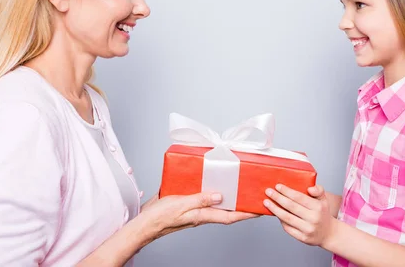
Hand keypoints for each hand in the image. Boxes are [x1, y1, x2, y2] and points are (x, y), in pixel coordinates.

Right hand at [140, 192, 258, 238]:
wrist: (144, 222)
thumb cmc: (160, 217)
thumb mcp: (181, 205)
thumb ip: (201, 200)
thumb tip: (220, 196)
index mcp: (202, 215)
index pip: (230, 216)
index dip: (246, 214)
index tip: (259, 210)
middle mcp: (201, 213)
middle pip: (226, 211)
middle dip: (241, 205)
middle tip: (253, 197)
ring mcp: (194, 209)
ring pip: (216, 204)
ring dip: (227, 197)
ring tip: (238, 188)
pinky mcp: (186, 203)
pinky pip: (203, 197)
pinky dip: (211, 191)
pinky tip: (211, 182)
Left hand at [263, 184, 334, 246]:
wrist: (328, 234)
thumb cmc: (322, 213)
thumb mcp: (324, 199)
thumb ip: (318, 190)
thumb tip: (309, 188)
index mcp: (318, 207)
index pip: (299, 197)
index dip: (287, 191)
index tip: (277, 186)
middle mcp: (313, 218)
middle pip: (291, 207)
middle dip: (277, 198)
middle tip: (268, 191)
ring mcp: (308, 229)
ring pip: (287, 218)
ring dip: (275, 209)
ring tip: (266, 202)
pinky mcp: (302, 238)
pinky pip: (288, 228)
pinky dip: (280, 220)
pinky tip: (275, 213)